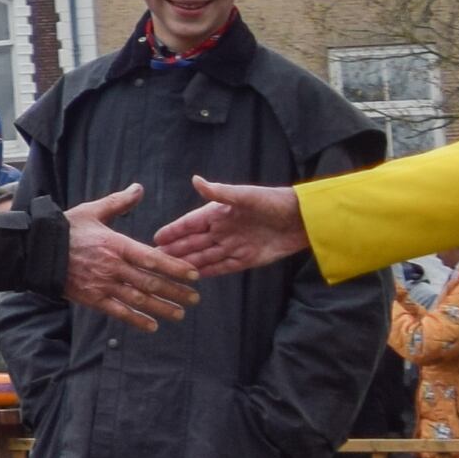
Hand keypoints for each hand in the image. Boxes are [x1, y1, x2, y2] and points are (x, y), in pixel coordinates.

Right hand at [59, 190, 201, 330]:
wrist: (34, 250)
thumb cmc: (64, 229)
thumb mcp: (91, 211)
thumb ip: (118, 202)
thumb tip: (139, 188)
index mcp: (115, 244)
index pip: (152, 258)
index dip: (175, 268)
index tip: (194, 275)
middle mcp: (112, 266)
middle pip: (151, 282)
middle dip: (175, 291)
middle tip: (194, 298)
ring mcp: (102, 284)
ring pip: (138, 299)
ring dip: (162, 308)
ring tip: (180, 314)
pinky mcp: (91, 298)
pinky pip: (118, 312)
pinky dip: (136, 320)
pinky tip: (151, 326)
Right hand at [156, 178, 315, 278]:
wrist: (304, 219)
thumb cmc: (274, 201)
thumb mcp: (246, 196)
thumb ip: (219, 192)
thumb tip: (195, 180)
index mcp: (218, 213)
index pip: (189, 224)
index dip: (173, 230)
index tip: (155, 237)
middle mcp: (222, 230)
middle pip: (194, 242)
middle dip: (175, 250)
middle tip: (153, 258)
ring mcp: (234, 246)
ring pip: (205, 256)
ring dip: (188, 262)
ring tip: (169, 270)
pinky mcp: (247, 259)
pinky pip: (223, 267)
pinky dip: (209, 271)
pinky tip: (196, 276)